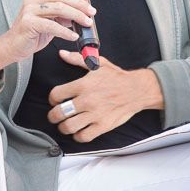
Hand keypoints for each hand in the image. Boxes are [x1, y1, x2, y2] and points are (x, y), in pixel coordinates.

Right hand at [0, 0, 94, 80]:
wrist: (12, 46)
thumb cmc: (31, 34)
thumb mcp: (49, 21)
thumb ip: (62, 16)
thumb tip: (80, 14)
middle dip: (80, 4)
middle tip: (91, 12)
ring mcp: (29, 10)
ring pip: (59, 8)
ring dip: (76, 16)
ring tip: (86, 23)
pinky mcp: (28, 23)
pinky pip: (51, 25)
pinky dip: (65, 31)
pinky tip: (73, 36)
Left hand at [47, 50, 163, 142]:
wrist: (137, 90)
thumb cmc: (117, 77)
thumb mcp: (98, 63)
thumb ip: (77, 59)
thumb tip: (62, 53)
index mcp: (83, 85)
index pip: (56, 94)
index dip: (52, 98)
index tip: (54, 100)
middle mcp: (87, 100)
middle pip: (59, 113)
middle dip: (53, 116)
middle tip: (54, 116)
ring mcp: (95, 114)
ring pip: (69, 127)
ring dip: (63, 127)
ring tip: (64, 124)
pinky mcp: (103, 126)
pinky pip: (84, 137)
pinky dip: (78, 136)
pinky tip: (78, 131)